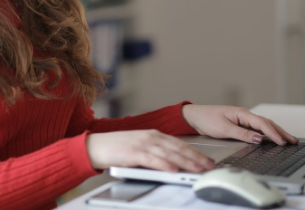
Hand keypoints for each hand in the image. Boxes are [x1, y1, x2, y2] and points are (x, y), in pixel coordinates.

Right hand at [85, 130, 216, 172]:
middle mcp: (150, 136)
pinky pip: (153, 159)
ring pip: (169, 153)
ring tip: (198, 169)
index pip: (180, 143)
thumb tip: (174, 164)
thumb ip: (156, 152)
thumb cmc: (116, 149)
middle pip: (178, 148)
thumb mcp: (140, 147)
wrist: (96, 146)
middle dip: (196, 157)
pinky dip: (165, 165)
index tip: (207, 160)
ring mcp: (142, 143)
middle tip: (209, 166)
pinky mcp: (133, 152)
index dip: (195, 152)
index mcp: (154, 134)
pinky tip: (174, 170)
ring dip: (186, 162)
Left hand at [181, 105, 298, 145]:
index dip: (273, 133)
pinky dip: (266, 133)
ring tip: (287, 139)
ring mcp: (242, 119)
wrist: (195, 117)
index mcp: (242, 113)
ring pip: (263, 125)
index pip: (262, 124)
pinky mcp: (240, 124)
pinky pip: (257, 128)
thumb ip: (242, 134)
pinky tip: (271, 138)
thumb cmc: (207, 120)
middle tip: (293, 141)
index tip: (282, 142)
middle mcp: (244, 115)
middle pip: (267, 123)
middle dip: (281, 132)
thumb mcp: (224, 129)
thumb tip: (258, 139)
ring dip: (276, 132)